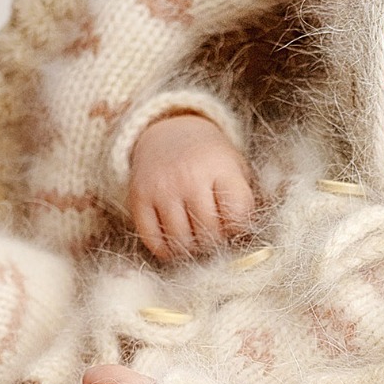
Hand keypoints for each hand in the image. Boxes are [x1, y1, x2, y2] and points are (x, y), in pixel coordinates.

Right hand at [127, 111, 256, 259]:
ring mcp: (162, 189)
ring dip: (193, 249)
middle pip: (209, 231)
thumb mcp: (235, 167)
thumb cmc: (210, 160)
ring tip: (198, 242)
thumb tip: (244, 243)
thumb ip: (242, 200)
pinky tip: (175, 244)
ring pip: (181, 240)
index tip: (236, 225)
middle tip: (215, 237)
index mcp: (220, 167)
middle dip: (217, 241)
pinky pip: (152, 239)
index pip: (237, 215)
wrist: (169, 133)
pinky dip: (166, 251)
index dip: (240, 228)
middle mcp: (189, 177)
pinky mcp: (139, 199)